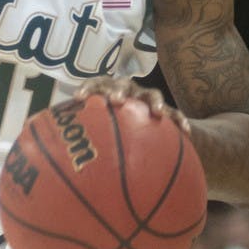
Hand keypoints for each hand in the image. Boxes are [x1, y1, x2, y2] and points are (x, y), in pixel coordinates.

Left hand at [75, 77, 190, 134]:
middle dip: (119, 90)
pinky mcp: (168, 113)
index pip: (97, 85)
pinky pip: (176, 115)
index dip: (88, 88)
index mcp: (109, 95)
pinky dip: (180, 121)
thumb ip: (87, 141)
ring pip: (153, 95)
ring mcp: (149, 101)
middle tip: (116, 100)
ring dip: (154, 101)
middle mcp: (129, 94)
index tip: (78, 97)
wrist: (152, 133)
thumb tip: (62, 163)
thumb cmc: (118, 135)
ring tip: (157, 113)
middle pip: (124, 85)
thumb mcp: (102, 136)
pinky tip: (186, 132)